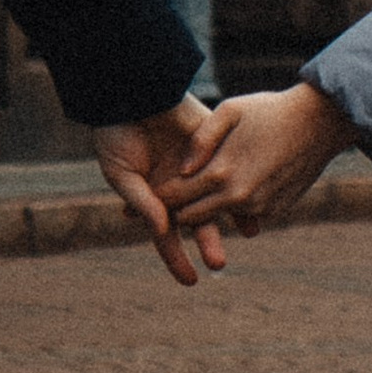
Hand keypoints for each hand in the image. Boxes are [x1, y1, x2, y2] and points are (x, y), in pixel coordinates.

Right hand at [93, 97, 231, 284]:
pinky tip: (255, 192)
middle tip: (219, 263)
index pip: (166, 235)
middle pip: (197, 220)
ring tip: (249, 232)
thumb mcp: (121, 173)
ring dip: (232, 214)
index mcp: (153, 197)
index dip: (177, 259)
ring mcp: (195, 165)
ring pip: (217, 196)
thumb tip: (163, 230)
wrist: (129, 90)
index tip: (191, 281)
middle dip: (208, 243)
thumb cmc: (116, 133)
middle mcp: (177, 185)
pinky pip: (229, 164)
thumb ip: (143, 203)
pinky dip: (241, 177)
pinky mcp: (210, 142)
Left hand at [168, 80, 351, 235]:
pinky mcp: (274, 210)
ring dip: (205, 207)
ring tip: (199, 186)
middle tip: (169, 194)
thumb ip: (200, 140)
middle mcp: (237, 198)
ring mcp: (258, 207)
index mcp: (221, 173)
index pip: (175, 197)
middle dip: (177, 208)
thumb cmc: (270, 110)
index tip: (149, 188)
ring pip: (217, 217)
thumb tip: (183, 169)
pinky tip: (234, 182)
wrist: (320, 123)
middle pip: (190, 216)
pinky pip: (243, 214)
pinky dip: (233, 205)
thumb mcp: (230, 111)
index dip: (158, 195)